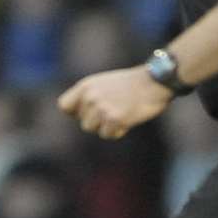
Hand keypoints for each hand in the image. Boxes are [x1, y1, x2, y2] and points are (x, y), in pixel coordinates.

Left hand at [56, 66, 172, 140]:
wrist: (153, 82)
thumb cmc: (130, 84)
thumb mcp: (103, 83)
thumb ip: (88, 96)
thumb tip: (78, 115)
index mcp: (85, 86)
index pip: (64, 106)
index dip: (76, 113)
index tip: (89, 112)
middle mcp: (90, 97)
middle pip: (83, 123)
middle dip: (97, 121)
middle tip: (114, 109)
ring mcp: (102, 108)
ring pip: (94, 130)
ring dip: (107, 126)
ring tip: (121, 112)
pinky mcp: (114, 119)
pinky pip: (108, 135)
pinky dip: (118, 131)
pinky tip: (128, 118)